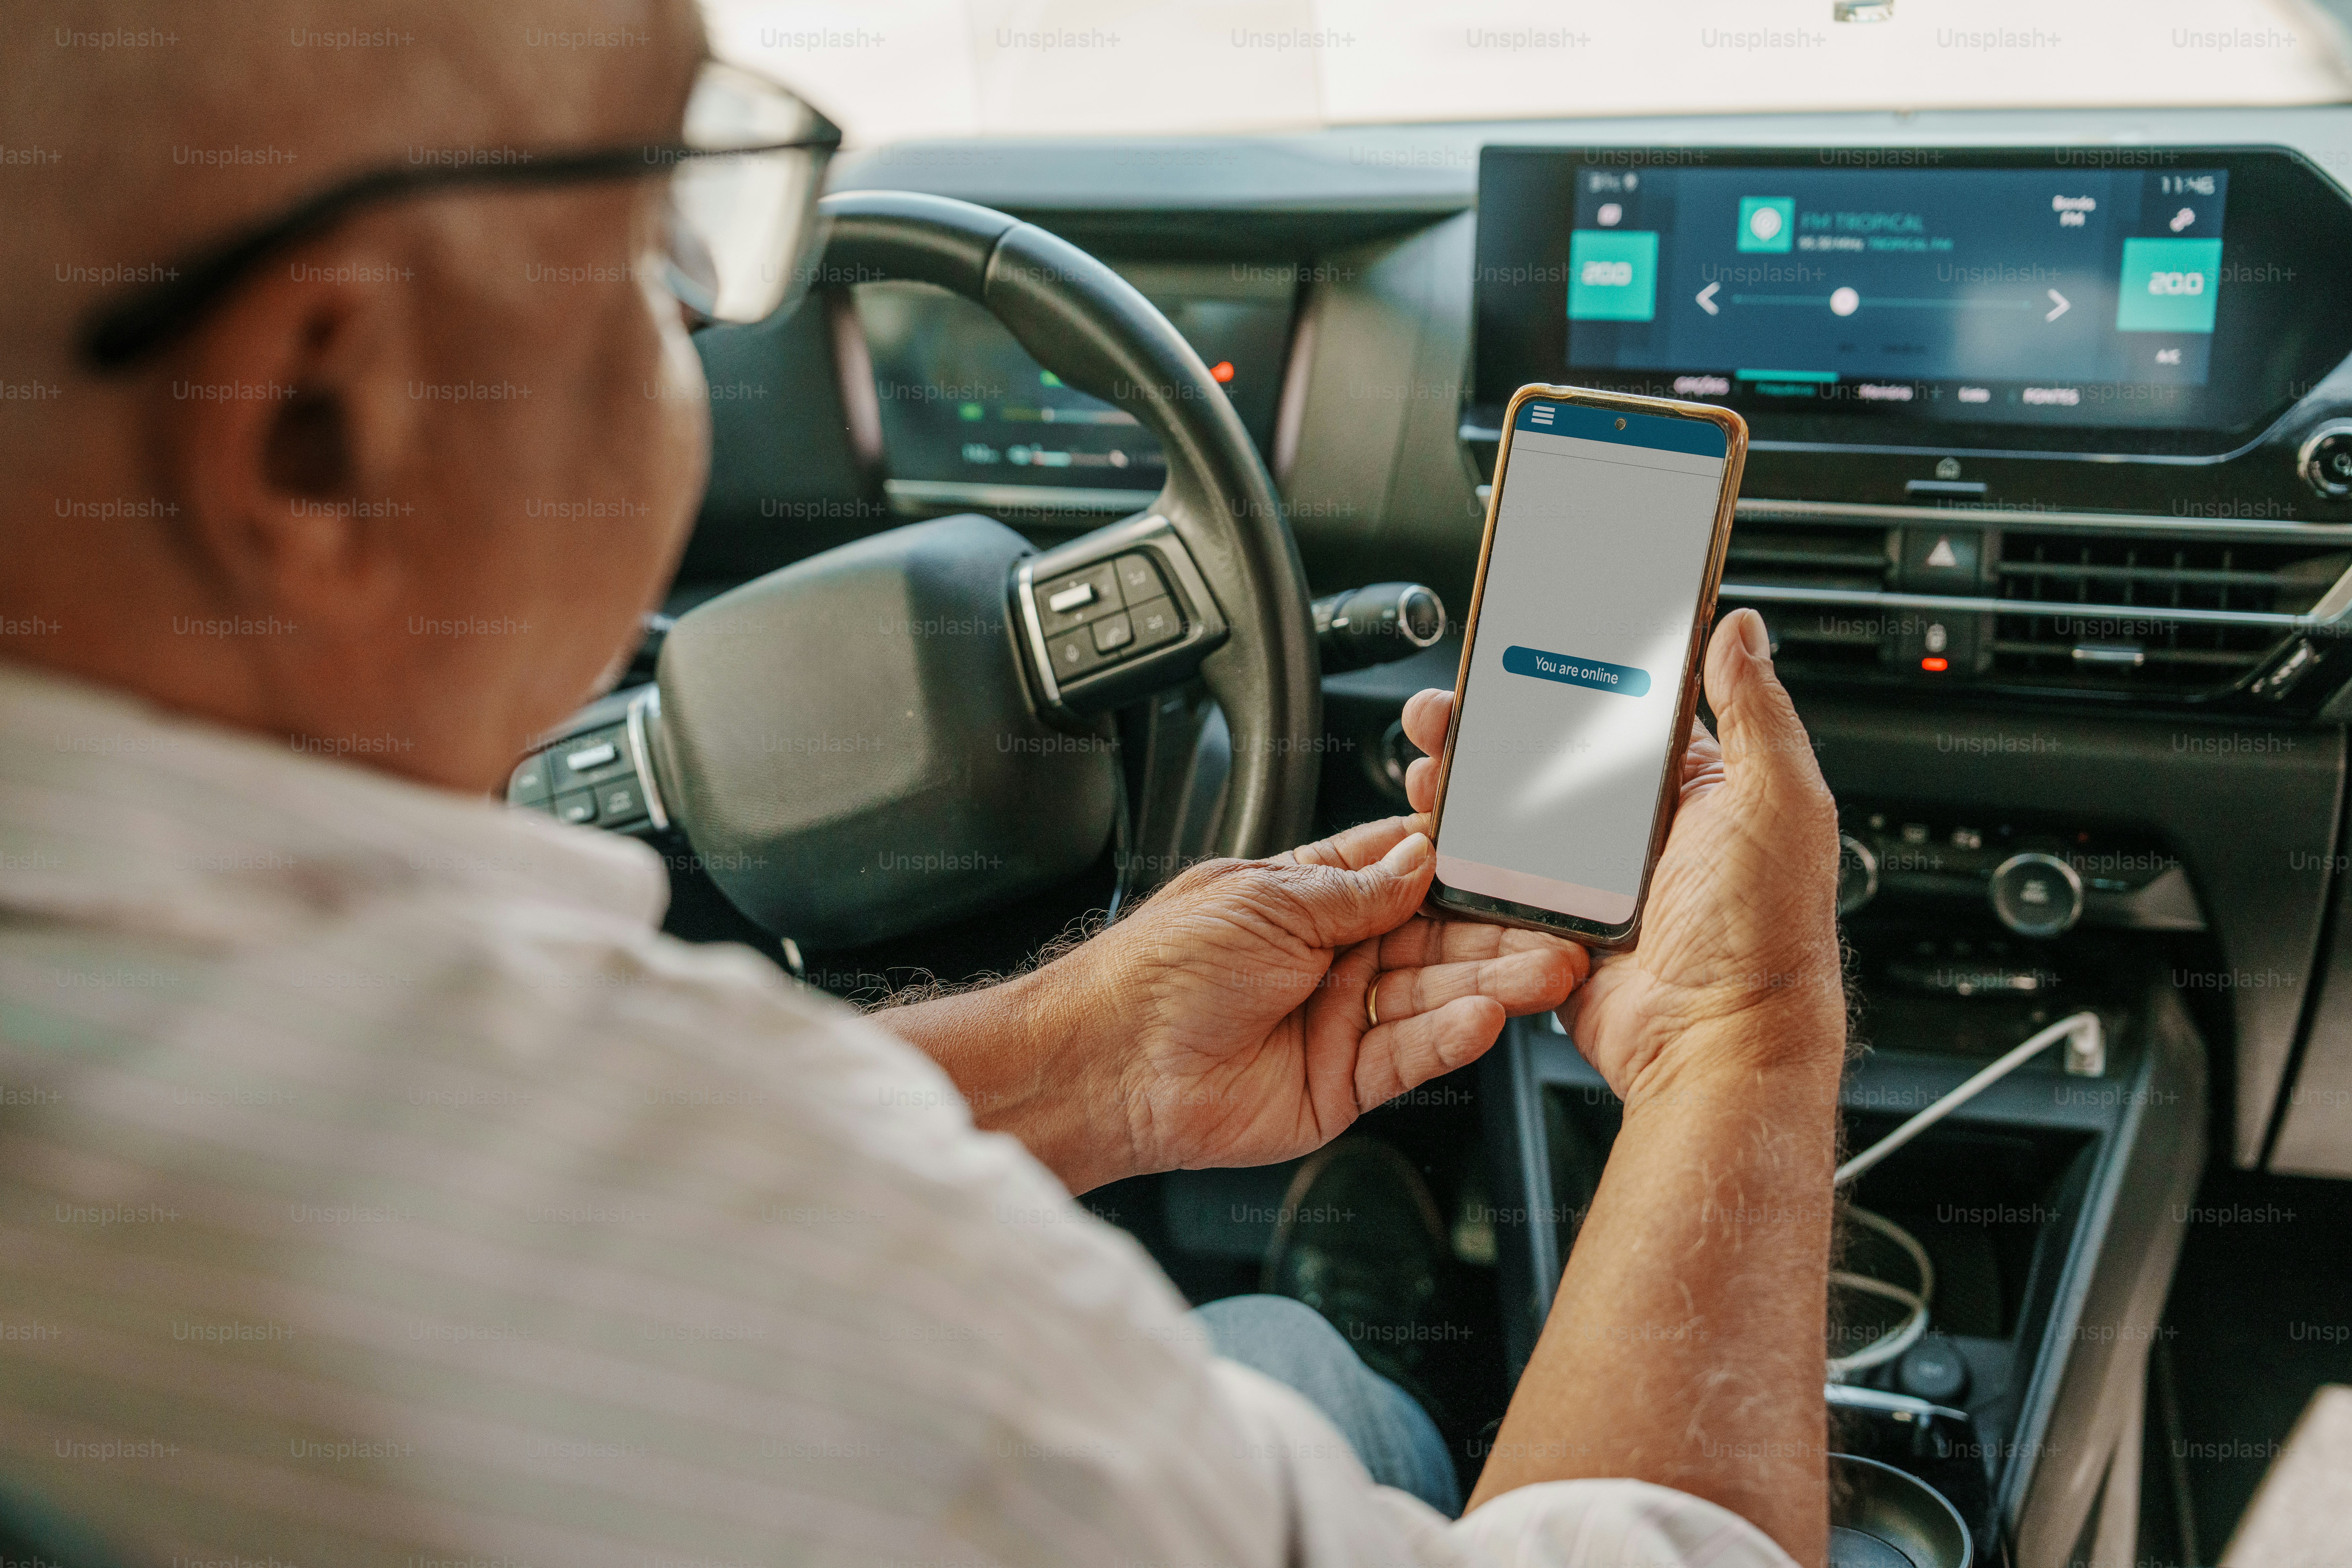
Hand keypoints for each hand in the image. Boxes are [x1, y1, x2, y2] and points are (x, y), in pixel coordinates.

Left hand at [884, 815, 1587, 1192]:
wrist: (1112, 1059)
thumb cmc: (1162, 967)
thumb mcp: (1269, 898)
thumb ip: (1355, 888)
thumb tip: (1420, 856)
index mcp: (1307, 898)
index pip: (1401, 870)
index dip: (1458, 864)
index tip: (1519, 854)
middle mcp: (1331, 959)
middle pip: (1435, 941)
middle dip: (1497, 933)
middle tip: (1560, 926)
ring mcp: (1340, 1022)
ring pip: (1434, 998)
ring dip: (1494, 982)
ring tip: (1550, 970)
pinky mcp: (1342, 1085)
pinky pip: (1410, 1057)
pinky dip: (1450, 1037)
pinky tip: (1488, 1015)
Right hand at [1400, 608, 1842, 1100]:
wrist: (1717, 1044)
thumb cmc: (1766, 934)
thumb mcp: (1778, 801)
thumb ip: (1756, 711)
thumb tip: (1743, 630)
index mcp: (1694, 791)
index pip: (1617, 716)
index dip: (1564, 682)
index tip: (1518, 655)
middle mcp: (1639, 833)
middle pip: (1547, 761)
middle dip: (1489, 730)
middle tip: (1447, 712)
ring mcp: (1591, 881)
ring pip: (1510, 815)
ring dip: (1463, 784)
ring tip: (1428, 763)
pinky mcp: (1554, 926)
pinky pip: (1498, 882)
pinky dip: (1461, 856)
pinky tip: (1435, 829)